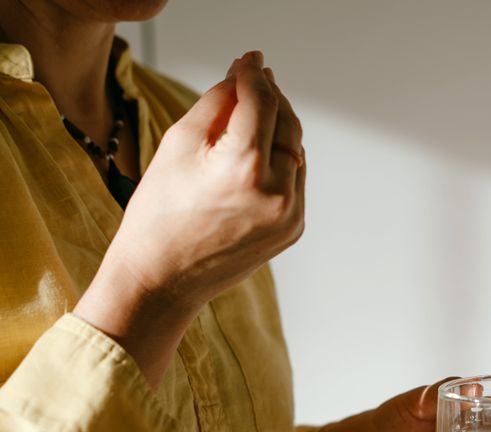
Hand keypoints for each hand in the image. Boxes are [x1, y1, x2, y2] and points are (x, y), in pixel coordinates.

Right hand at [74, 50, 304, 387]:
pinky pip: (295, 181)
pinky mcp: (294, 229)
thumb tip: (241, 77)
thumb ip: (216, 105)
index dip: (255, 75)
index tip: (251, 60)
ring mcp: (290, 215)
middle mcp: (277, 193)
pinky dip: (283, 160)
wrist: (163, 279)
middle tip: (256, 78)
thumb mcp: (177, 146)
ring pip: (296, 152)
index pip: (261, 103)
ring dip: (280, 128)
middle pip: (286, 124)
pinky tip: (261, 151)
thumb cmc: (160, 213)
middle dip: (272, 98)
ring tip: (256, 112)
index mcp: (244, 169)